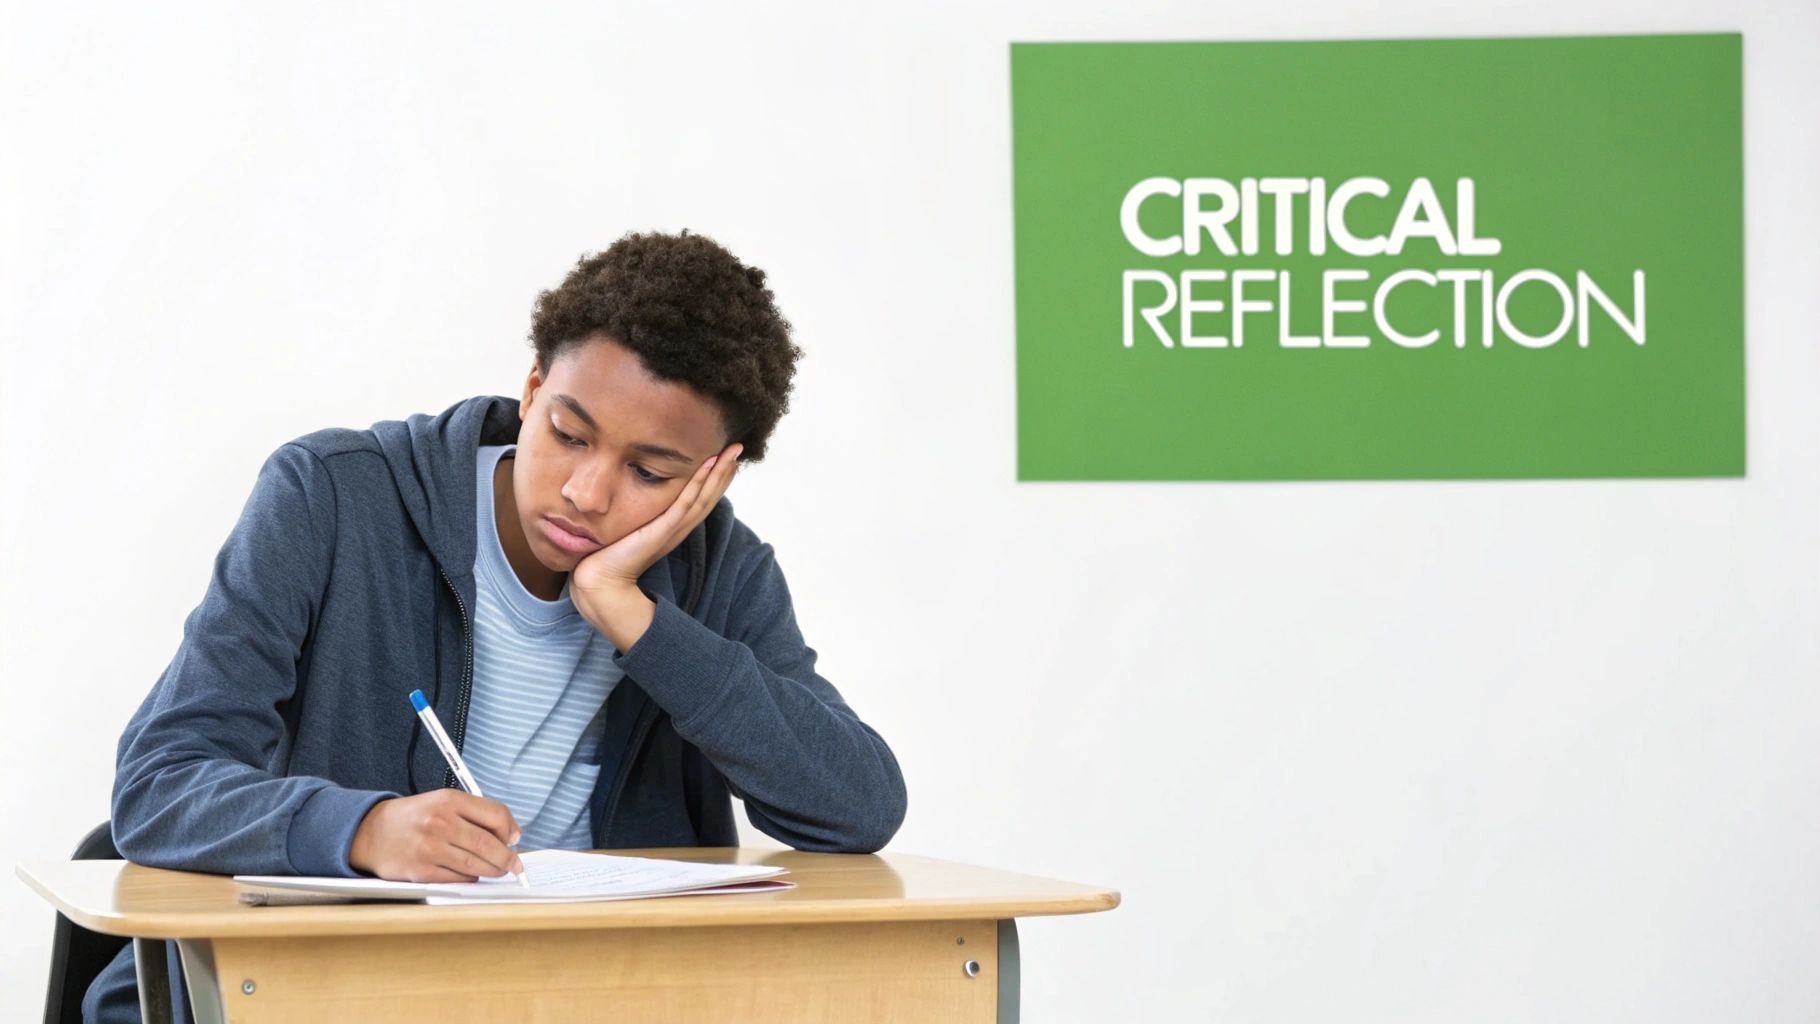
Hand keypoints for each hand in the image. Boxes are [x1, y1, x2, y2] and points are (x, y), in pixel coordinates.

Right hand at [348, 790, 525, 882]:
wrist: (371, 832)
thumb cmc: (414, 818)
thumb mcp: (442, 802)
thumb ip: (475, 813)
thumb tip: (510, 834)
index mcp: (449, 800)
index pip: (495, 815)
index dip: (511, 830)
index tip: (515, 839)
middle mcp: (440, 822)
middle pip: (488, 844)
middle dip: (507, 858)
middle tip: (514, 865)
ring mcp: (430, 848)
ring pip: (476, 865)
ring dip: (493, 871)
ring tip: (498, 871)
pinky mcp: (421, 871)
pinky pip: (458, 879)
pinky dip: (471, 879)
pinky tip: (473, 875)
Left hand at [570, 442, 741, 646]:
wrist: (601, 583)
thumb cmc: (608, 557)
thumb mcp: (628, 530)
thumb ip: (635, 517)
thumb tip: (623, 496)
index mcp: (673, 527)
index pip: (701, 498)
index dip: (715, 478)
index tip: (725, 455)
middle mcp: (678, 528)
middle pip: (709, 495)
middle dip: (724, 470)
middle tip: (739, 446)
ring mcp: (672, 529)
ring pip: (703, 496)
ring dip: (719, 472)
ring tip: (732, 451)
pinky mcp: (662, 531)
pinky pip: (685, 503)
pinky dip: (698, 483)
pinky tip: (709, 465)